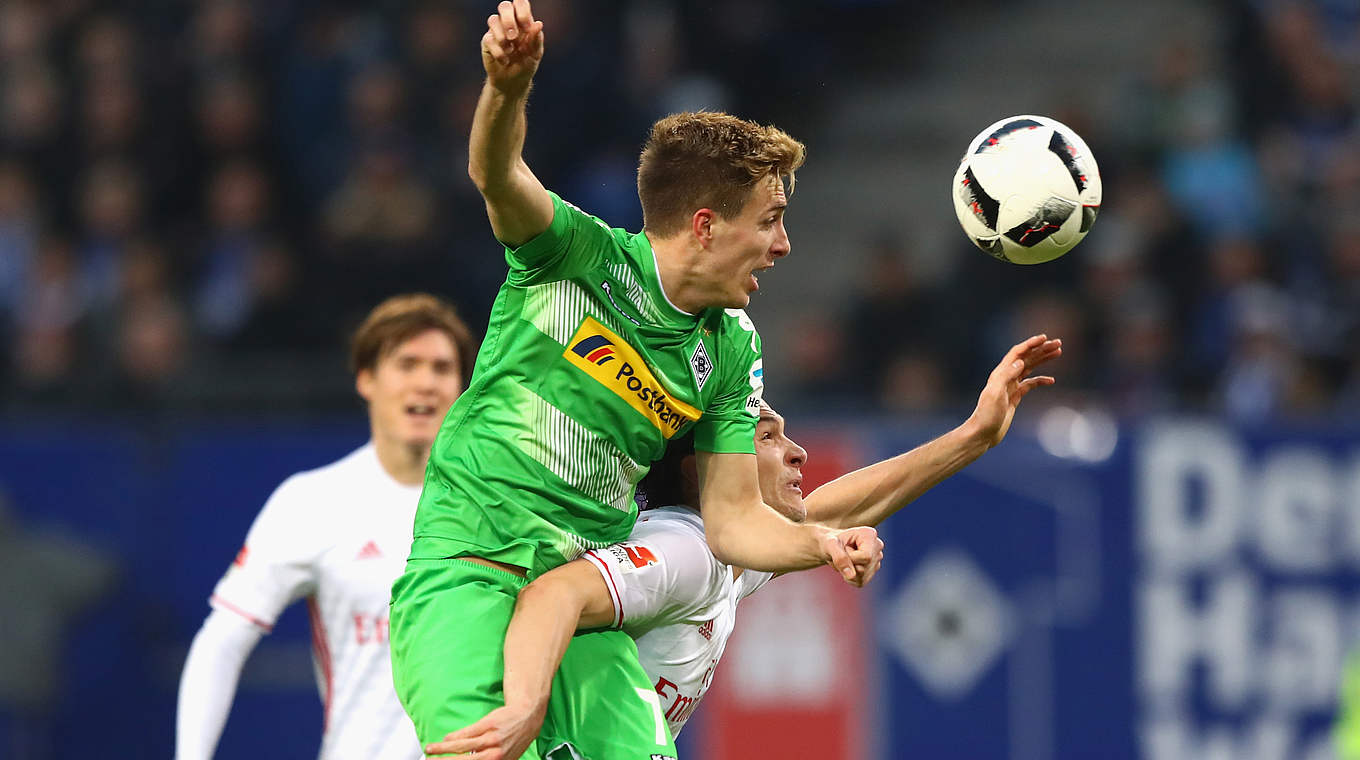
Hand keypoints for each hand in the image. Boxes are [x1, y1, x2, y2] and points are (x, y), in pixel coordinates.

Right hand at [424, 702, 543, 759]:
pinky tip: (445, 739)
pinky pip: (467, 733)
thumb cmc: (514, 738)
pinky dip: (454, 737)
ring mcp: (491, 740)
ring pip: (462, 747)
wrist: (527, 716)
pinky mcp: (488, 726)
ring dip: (442, 749)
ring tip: (430, 750)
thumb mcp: (504, 757)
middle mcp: (495, 756)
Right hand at [481, 0, 544, 94]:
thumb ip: (536, 40)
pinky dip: (498, 52)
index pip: (521, 3)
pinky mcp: (487, 42)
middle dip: (509, 20)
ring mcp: (496, 31)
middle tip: (514, 37)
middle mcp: (509, 22)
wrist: (513, 82)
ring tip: (510, 51)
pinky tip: (504, 60)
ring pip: (493, 19)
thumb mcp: (535, 54)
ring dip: (502, 36)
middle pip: (504, 6)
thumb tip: (538, 24)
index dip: (522, 11)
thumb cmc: (526, 65)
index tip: (527, 27)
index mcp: (523, 21)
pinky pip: (489, 39)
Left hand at [820, 526, 883, 586]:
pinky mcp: (873, 571)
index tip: (844, 549)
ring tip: (845, 559)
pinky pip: (861, 581)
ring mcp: (877, 559)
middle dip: (848, 564)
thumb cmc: (831, 541)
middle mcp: (877, 546)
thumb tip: (851, 576)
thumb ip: (839, 557)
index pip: (866, 557)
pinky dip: (850, 577)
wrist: (831, 546)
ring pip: (862, 576)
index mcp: (870, 534)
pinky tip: (847, 566)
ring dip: (848, 571)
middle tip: (843, 553)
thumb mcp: (830, 545)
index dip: (851, 558)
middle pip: (864, 567)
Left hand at [968, 334, 1060, 447]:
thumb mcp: (995, 394)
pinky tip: (1051, 381)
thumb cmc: (987, 415)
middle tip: (1058, 343)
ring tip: (1058, 352)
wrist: (983, 433)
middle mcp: (1006, 377)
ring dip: (1043, 359)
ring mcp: (1011, 387)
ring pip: (1030, 368)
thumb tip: (1021, 361)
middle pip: (1026, 358)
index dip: (1031, 344)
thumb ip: (1006, 376)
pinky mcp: (1015, 397)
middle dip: (1042, 349)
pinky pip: (1030, 384)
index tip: (1045, 338)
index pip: (1018, 353)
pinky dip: (1041, 380)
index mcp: (1000, 373)